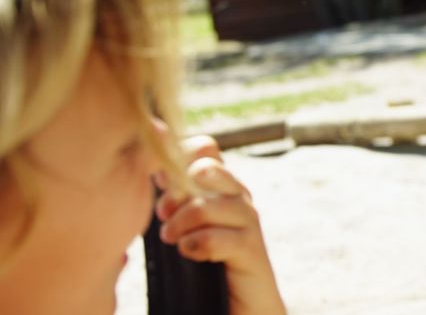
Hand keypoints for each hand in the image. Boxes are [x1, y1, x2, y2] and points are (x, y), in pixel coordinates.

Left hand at [155, 135, 286, 314]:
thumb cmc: (205, 264)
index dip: (177, 159)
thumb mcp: (184, 223)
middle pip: (207, 168)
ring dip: (180, 223)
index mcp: (222, 186)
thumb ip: (173, 196)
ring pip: (207, 204)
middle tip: (163, 213)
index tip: (158, 185)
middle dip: (176, 191)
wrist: (239, 307)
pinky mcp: (252, 250)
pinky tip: (189, 254)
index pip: (205, 148)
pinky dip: (196, 245)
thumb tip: (151, 165)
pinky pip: (218, 238)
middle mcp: (239, 197)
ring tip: (171, 239)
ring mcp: (249, 222)